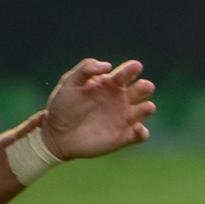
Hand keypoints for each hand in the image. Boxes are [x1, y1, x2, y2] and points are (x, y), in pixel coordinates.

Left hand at [38, 58, 156, 158]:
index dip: (132, 69)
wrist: (57, 135)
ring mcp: (124, 118)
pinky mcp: (123, 137)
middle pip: (140, 91)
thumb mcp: (69, 82)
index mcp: (110, 84)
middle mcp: (121, 99)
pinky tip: (137, 129)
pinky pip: (139, 135)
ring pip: (143, 111)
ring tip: (147, 107)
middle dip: (145, 87)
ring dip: (147, 108)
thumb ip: (86, 69)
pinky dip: (142, 132)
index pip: (126, 73)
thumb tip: (108, 66)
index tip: (135, 67)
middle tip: (145, 86)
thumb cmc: (62, 106)